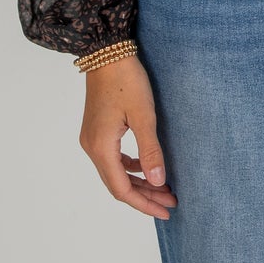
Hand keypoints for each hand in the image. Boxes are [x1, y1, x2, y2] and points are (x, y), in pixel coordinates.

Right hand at [79, 54, 177, 218]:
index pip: (122, 190)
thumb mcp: (144, 116)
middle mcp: (92, 148)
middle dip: (145, 196)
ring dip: (139, 183)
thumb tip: (158, 182)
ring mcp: (92, 139)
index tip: (166, 210)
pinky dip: (131, 168)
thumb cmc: (126, 80)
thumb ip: (151, 151)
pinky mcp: (97, 131)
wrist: (106, 51)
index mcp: (101, 147)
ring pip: (115, 173)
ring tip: (164, 188)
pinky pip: (113, 159)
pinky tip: (147, 167)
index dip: (144, 204)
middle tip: (171, 202)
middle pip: (118, 185)